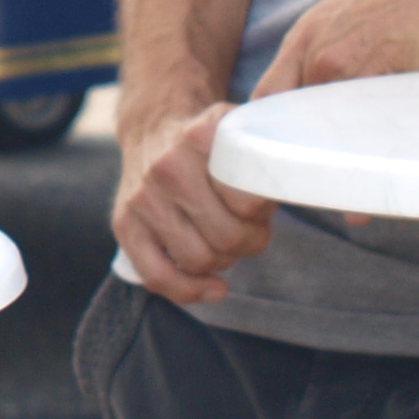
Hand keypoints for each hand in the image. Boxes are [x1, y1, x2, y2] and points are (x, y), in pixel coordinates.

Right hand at [110, 102, 271, 305]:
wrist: (154, 128)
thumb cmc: (210, 143)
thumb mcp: (240, 132)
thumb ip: (268, 156)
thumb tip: (295, 189)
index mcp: (201, 137)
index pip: (249, 202)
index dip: (263, 212)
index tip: (261, 206)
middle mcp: (167, 165)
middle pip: (227, 236)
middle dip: (249, 240)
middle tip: (250, 228)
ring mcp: (142, 196)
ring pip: (199, 259)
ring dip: (224, 261)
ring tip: (227, 242)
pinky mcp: (124, 222)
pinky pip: (157, 277)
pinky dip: (190, 291)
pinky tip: (214, 288)